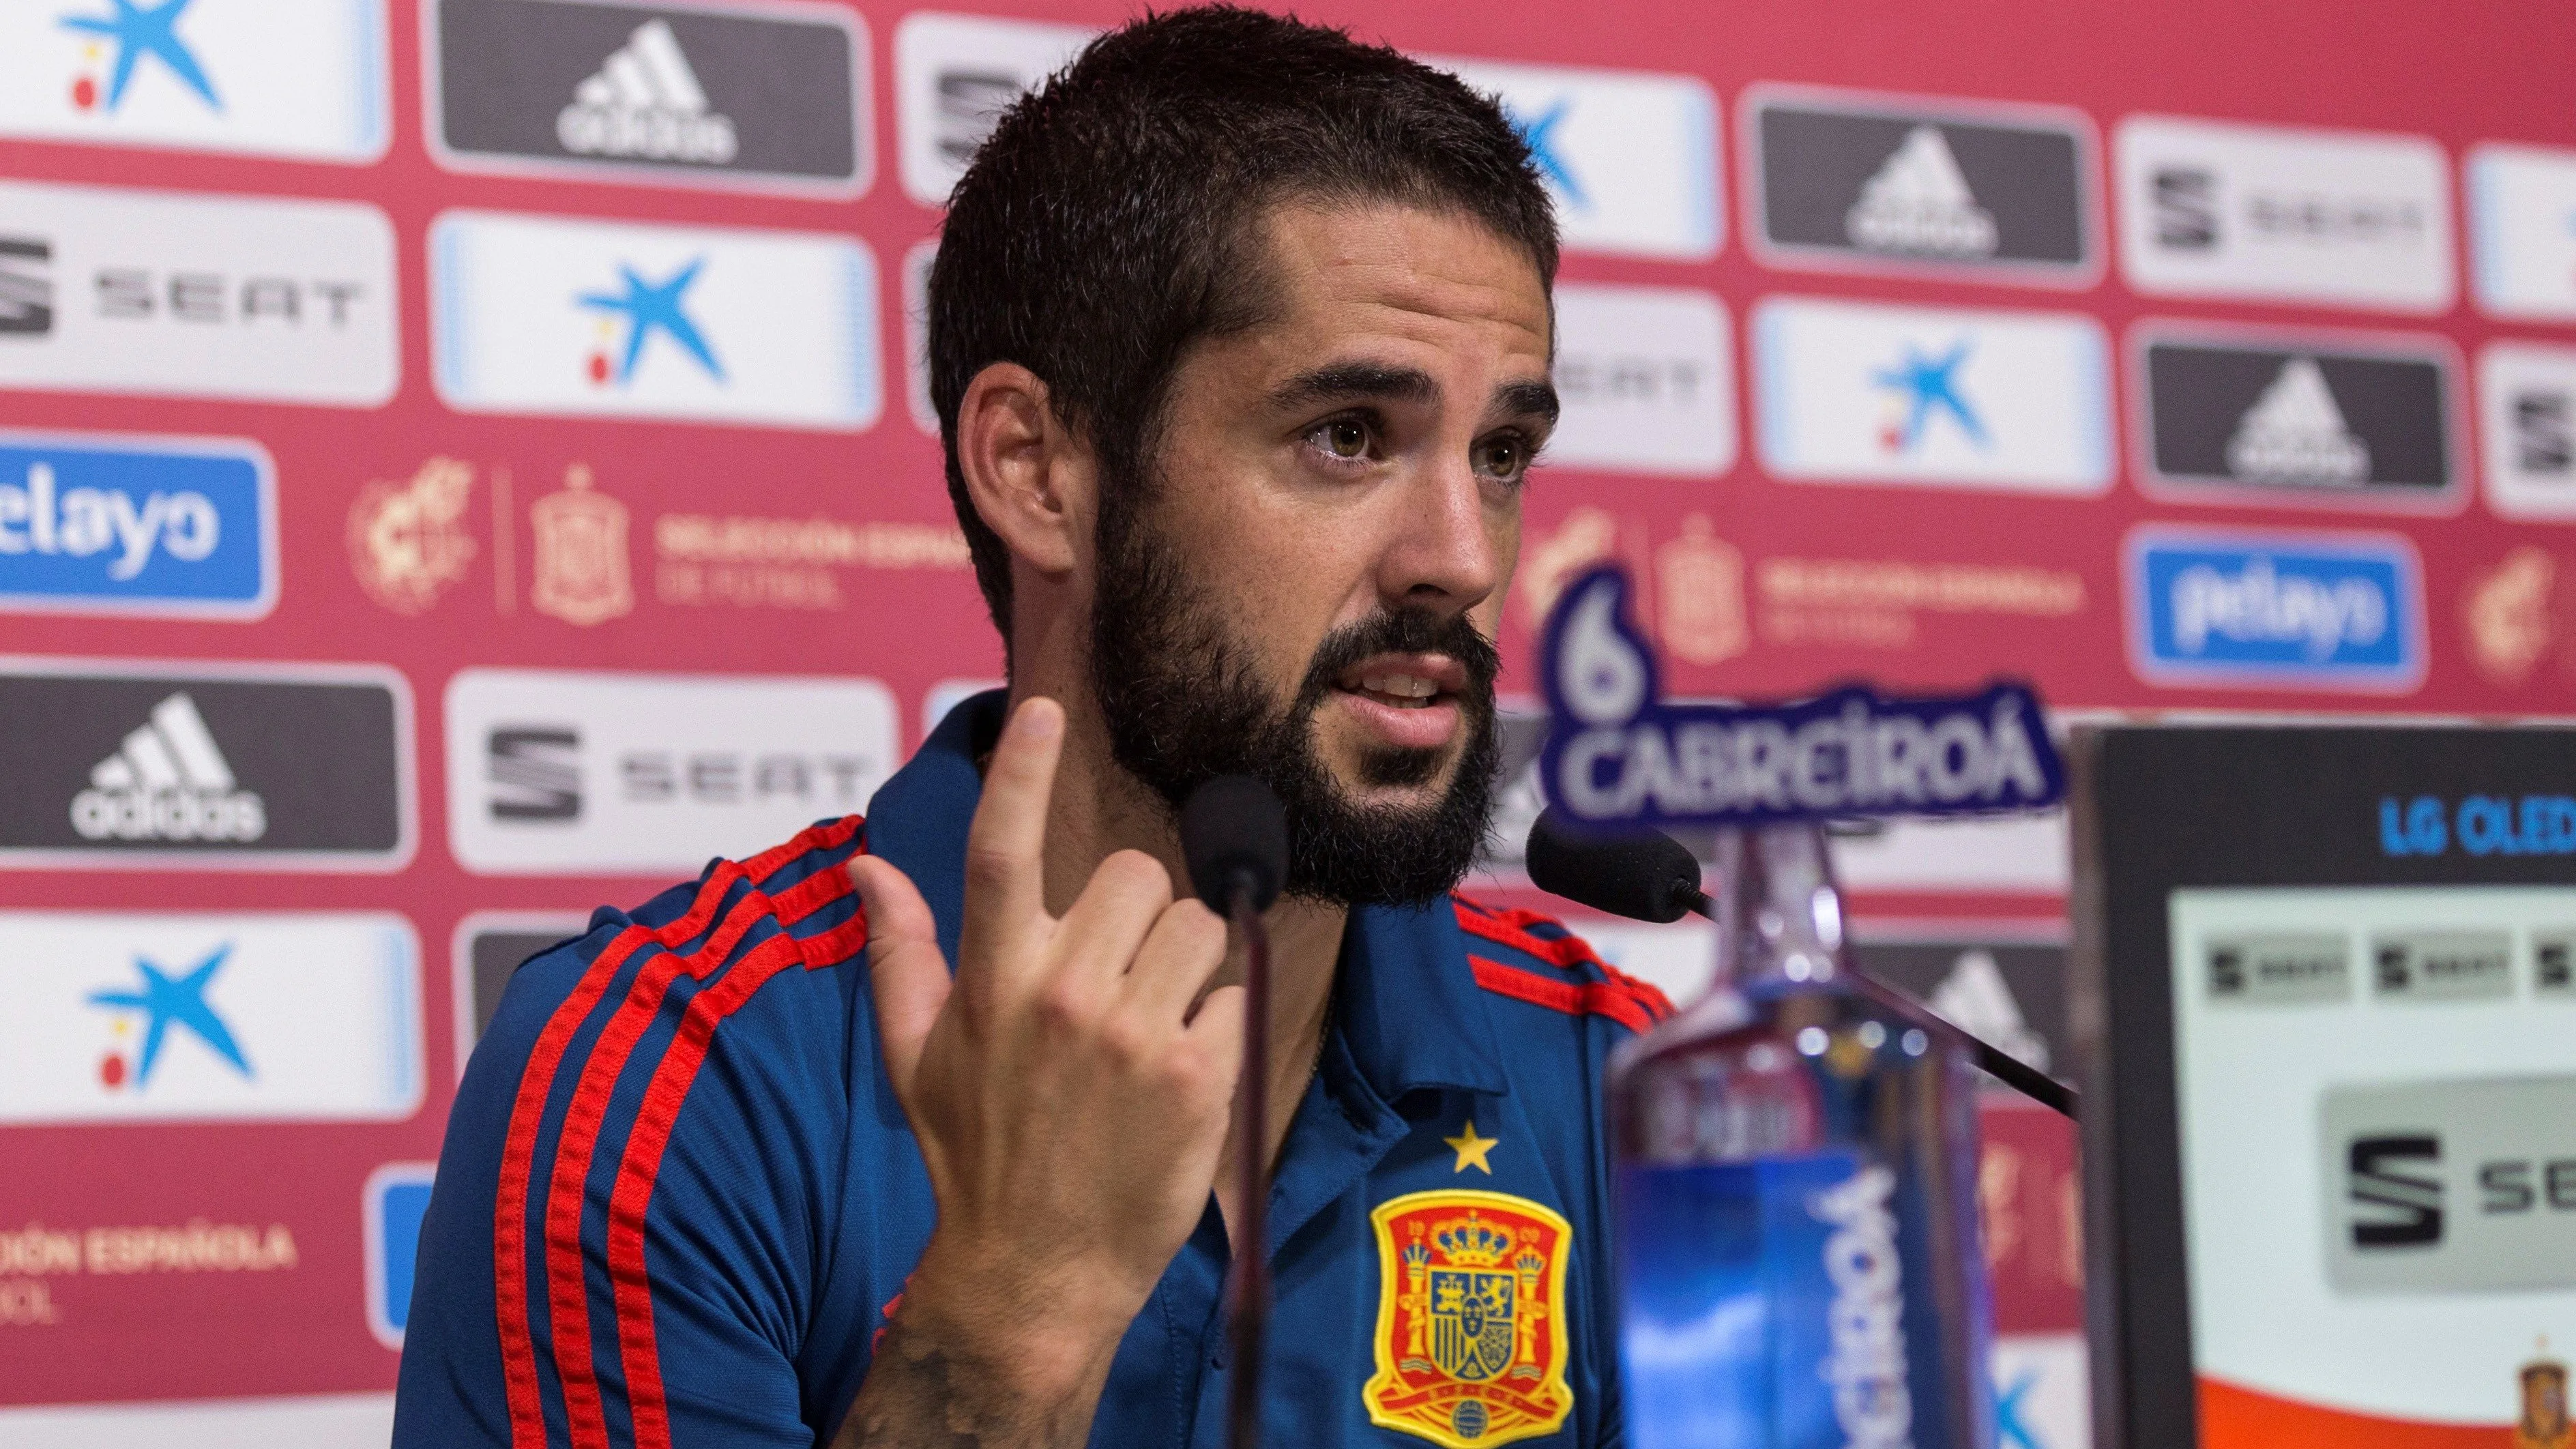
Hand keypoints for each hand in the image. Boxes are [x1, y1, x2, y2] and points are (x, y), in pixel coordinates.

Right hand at [844, 696, 1244, 1436]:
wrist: (1036, 1273)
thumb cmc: (977, 1157)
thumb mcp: (917, 1057)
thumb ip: (899, 951)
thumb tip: (860, 866)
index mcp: (993, 979)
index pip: (999, 850)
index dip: (1020, 772)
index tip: (1042, 709)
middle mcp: (1060, 994)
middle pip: (1139, 878)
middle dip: (1140, 918)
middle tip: (1117, 985)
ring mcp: (1131, 1033)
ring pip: (1198, 928)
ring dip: (1186, 969)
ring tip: (1148, 1032)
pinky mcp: (1195, 1074)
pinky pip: (1233, 995)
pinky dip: (1219, 1026)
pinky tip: (1180, 1076)